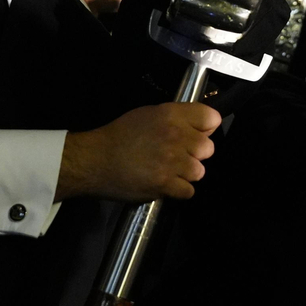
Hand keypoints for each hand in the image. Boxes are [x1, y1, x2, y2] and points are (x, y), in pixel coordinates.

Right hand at [60, 103, 220, 202]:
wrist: (94, 160)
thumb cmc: (119, 136)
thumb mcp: (148, 115)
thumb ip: (176, 118)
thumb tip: (202, 128)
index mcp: (171, 114)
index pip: (211, 118)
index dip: (206, 128)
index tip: (196, 135)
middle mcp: (176, 135)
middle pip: (208, 149)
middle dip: (195, 154)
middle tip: (177, 156)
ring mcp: (172, 161)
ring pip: (199, 172)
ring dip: (186, 174)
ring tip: (168, 171)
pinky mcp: (165, 184)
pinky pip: (188, 191)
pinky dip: (178, 191)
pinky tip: (164, 184)